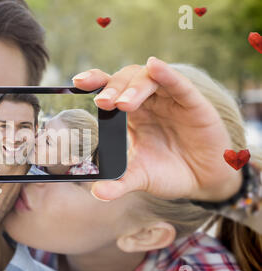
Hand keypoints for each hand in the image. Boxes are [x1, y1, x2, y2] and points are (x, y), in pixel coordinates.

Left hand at [73, 57, 241, 201]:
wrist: (204, 181)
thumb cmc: (169, 172)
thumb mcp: (140, 178)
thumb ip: (119, 183)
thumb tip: (96, 192)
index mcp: (131, 115)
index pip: (110, 91)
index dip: (95, 82)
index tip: (77, 83)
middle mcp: (148, 102)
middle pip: (126, 80)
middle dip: (112, 88)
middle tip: (102, 103)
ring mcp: (170, 100)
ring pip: (148, 79)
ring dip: (133, 87)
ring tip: (122, 104)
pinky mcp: (193, 103)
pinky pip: (179, 84)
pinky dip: (167, 74)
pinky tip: (155, 67)